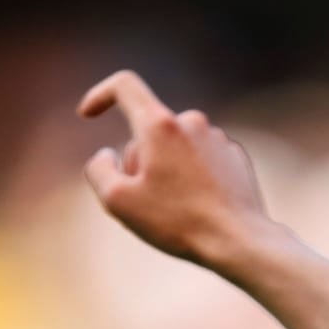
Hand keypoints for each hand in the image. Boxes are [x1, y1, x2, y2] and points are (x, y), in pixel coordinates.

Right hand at [78, 70, 270, 266]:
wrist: (240, 242)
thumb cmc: (178, 222)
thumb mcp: (117, 200)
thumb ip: (98, 169)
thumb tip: (106, 154)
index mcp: (160, 125)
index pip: (125, 86)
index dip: (100, 95)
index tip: (88, 115)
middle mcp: (193, 123)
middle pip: (148, 130)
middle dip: (137, 159)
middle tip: (145, 199)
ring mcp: (219, 139)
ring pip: (176, 146)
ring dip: (165, 168)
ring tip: (175, 207)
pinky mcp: (236, 158)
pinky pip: (201, 159)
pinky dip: (191, 176)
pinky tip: (198, 207)